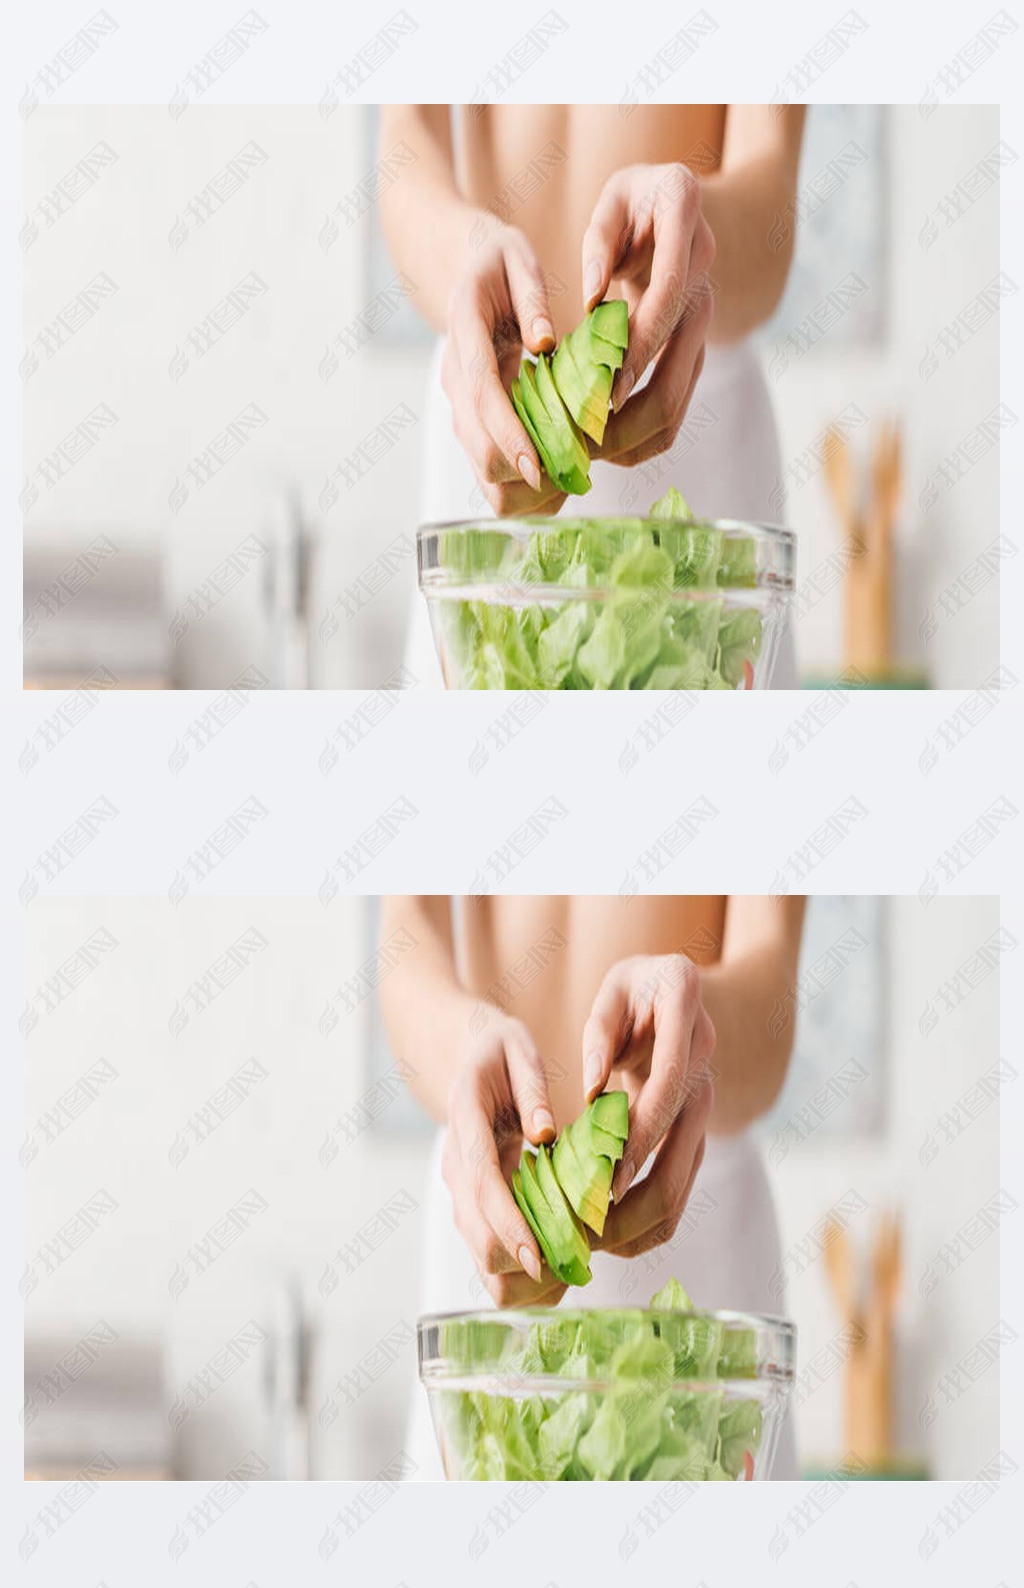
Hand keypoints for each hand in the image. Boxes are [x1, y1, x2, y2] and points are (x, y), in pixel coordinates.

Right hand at [442, 225, 567, 515]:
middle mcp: (457, 380)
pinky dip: (525, 482)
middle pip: (480, 452)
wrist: (464, 271)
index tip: (539, 466)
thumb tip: (545, 341)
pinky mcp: (475, 420)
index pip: (484, 398)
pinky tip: (559, 468)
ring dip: (527, 486)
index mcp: (465, 334)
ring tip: (572, 473)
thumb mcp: (516, 257)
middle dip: (525, 472)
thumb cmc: (498, 263)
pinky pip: (494, 469)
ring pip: (485, 472)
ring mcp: (463, 405)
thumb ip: (531, 296)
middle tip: (577, 469)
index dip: (511, 436)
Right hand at [442, 1011, 567, 1305]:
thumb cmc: (498, 1052)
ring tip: (576, 1261)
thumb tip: (545, 1133)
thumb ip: (531, 1087)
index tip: (539, 1256)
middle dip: (526, 1261)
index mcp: (466, 1122)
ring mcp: (463, 1191)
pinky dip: (524, 1268)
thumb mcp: (517, 1048)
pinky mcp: (475, 1205)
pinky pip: (493, 1254)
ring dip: (527, 1274)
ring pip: (485, 1259)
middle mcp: (457, 1167)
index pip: (484, 1187)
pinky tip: (561, 1255)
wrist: (466, 1058)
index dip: (510, 1226)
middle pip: (479, 1240)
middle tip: (580, 1258)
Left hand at [580, 163, 715, 467]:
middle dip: (634, 411)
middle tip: (586, 439)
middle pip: (681, 364)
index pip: (668, 297)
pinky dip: (643, 433)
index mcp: (688, 228)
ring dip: (636, 434)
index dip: (640, 346)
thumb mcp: (612, 204)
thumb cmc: (633, 203)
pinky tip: (608, 447)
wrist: (675, 207)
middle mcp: (705, 276)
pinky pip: (677, 403)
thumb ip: (599, 244)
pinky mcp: (694, 346)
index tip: (607, 390)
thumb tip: (593, 297)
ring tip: (590, 453)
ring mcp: (703, 316)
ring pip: (681, 396)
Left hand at [581, 954, 715, 1258]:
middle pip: (683, 1147)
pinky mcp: (696, 1129)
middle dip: (637, 1197)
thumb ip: (600, 1035)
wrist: (676, 991)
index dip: (642, 1134)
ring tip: (592, 1243)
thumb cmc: (635, 989)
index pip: (669, 1085)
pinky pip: (680, 1183)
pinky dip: (650, 1217)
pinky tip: (612, 1237)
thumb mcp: (613, 993)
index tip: (608, 1178)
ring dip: (640, 1218)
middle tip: (588, 1228)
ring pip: (685, 1178)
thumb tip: (593, 1092)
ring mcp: (705, 1100)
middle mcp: (706, 1063)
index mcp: (687, 1015)